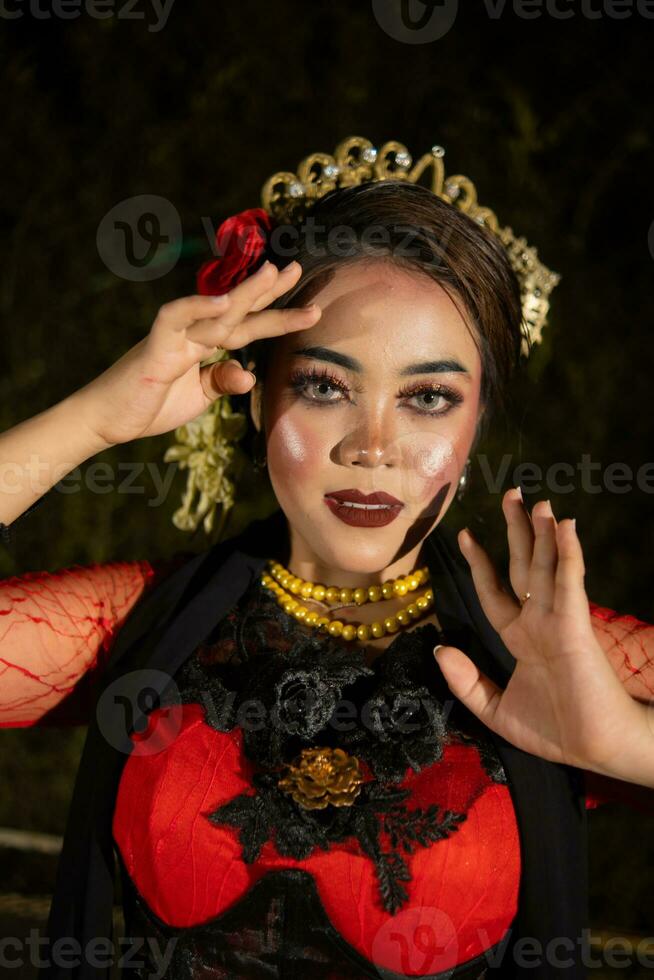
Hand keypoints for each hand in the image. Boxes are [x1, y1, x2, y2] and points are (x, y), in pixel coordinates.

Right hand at [71, 260, 320, 446]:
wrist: (106, 421)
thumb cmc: (149, 405)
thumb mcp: (198, 398)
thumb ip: (223, 381)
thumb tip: (249, 375)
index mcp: (204, 345)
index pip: (246, 324)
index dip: (276, 314)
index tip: (310, 306)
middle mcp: (192, 333)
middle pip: (237, 307)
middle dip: (269, 289)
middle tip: (298, 267)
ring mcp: (174, 336)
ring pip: (215, 309)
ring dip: (245, 292)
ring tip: (274, 274)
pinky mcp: (155, 346)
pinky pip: (176, 318)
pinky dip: (198, 307)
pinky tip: (223, 301)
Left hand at [433, 490, 653, 784]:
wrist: (597, 751)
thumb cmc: (556, 732)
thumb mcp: (495, 710)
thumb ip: (466, 682)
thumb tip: (440, 647)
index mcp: (520, 638)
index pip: (496, 591)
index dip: (481, 563)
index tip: (467, 535)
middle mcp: (539, 622)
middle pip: (523, 567)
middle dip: (517, 531)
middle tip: (512, 495)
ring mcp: (558, 621)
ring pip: (546, 567)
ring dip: (543, 533)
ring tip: (538, 500)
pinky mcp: (576, 626)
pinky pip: (569, 584)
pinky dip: (567, 555)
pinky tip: (565, 528)